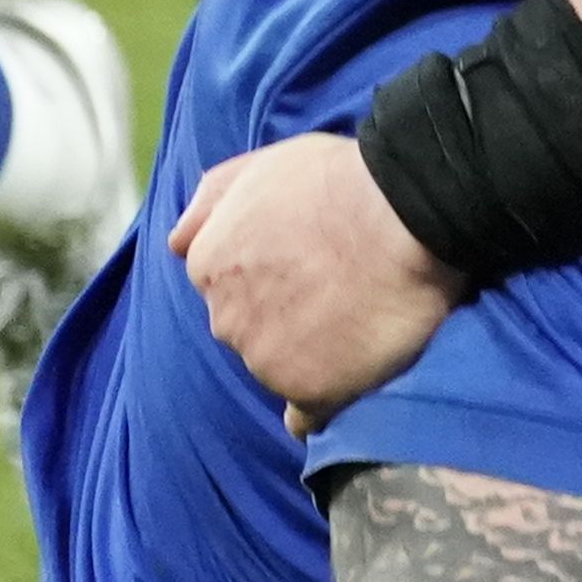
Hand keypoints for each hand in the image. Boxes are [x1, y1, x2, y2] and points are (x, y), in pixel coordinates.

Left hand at [169, 132, 466, 415]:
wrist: (405, 216)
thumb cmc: (341, 181)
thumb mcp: (264, 165)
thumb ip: (212, 200)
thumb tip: (176, 242)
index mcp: (209, 264)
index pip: (222, 286)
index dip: (266, 276)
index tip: (303, 267)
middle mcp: (225, 318)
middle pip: (246, 329)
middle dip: (280, 317)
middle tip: (334, 292)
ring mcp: (264, 360)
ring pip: (275, 368)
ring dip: (306, 355)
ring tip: (354, 325)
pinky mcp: (309, 392)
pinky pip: (305, 417)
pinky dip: (320, 406)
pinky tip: (344, 386)